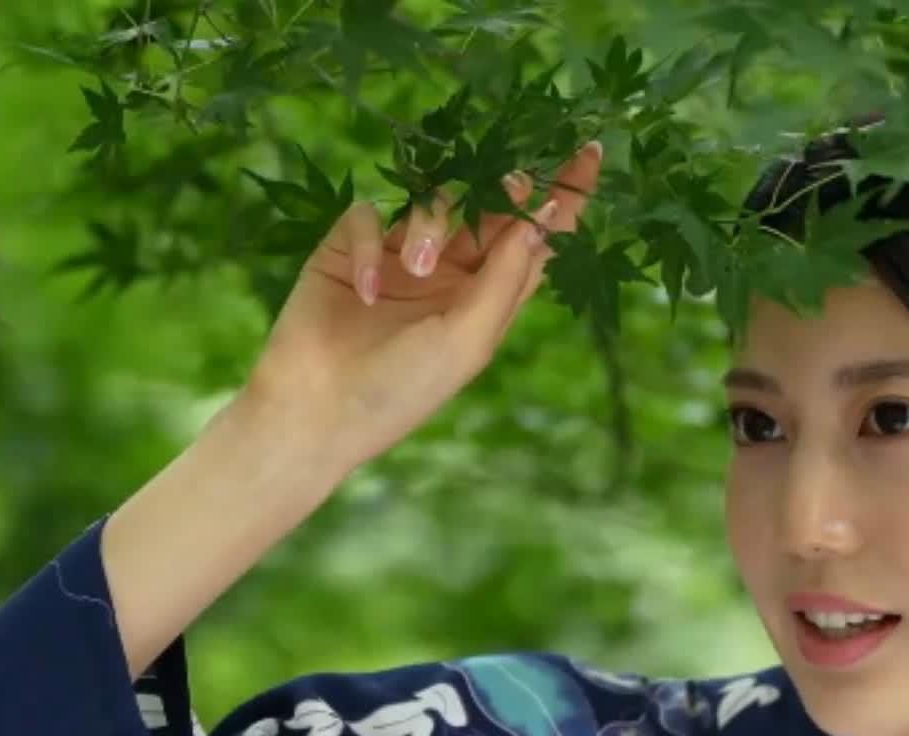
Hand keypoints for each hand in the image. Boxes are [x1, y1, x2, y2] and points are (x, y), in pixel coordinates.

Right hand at [242, 141, 602, 477]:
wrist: (316, 410)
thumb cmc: (402, 389)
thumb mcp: (468, 340)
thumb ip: (504, 280)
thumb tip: (540, 223)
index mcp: (489, 299)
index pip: (535, 239)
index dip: (563, 199)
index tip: (592, 152)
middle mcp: (451, 271)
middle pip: (489, 208)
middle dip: (504, 190)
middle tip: (510, 182)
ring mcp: (401, 254)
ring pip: (432, 202)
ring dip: (432, 226)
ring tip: (416, 267)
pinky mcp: (351, 246)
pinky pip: (369, 215)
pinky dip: (370, 245)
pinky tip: (365, 289)